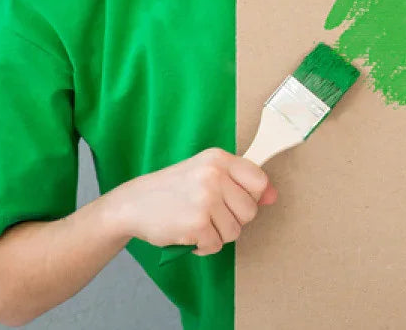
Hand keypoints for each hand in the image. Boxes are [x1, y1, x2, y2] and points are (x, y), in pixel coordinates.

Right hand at [108, 148, 277, 256]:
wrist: (133, 204)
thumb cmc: (173, 189)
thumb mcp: (206, 174)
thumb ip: (240, 183)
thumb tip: (273, 196)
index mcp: (219, 158)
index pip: (259, 180)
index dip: (251, 196)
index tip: (234, 200)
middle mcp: (214, 175)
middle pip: (250, 211)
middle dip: (233, 219)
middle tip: (210, 214)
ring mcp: (206, 199)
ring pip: (235, 231)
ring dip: (218, 235)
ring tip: (198, 223)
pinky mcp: (197, 224)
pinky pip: (217, 245)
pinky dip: (204, 246)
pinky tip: (190, 234)